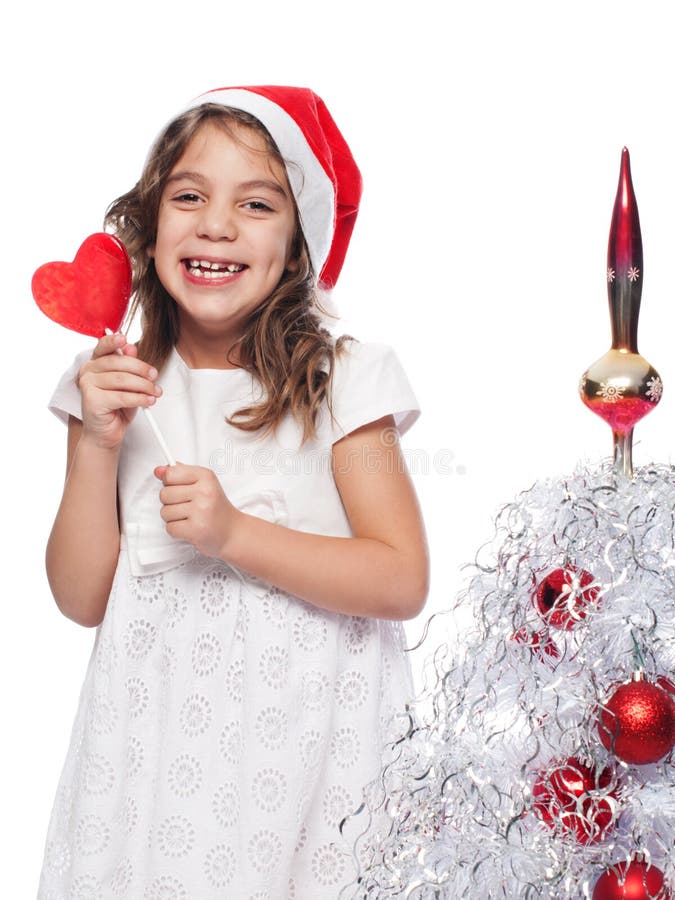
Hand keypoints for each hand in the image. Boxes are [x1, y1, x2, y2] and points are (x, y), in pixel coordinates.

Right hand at [77, 332, 161, 450]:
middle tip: (155, 376)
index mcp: (95, 363)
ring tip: (155, 392)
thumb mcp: (127, 384)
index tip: (125, 339)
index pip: (103, 346)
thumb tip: (132, 348)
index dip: (113, 341)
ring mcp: (87, 386)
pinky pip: (121, 396)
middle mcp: (87, 371)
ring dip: (144, 386)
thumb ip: (129, 366)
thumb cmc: (116, 407)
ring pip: (122, 380)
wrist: (106, 433)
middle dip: (141, 369)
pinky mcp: (92, 401)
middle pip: (118, 363)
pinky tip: (149, 401)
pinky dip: (139, 398)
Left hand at [155, 463, 240, 559]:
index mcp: (206, 477)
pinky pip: (170, 527)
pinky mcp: (196, 530)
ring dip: (173, 517)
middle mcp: (205, 492)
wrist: (232, 531)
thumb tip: (158, 470)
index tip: (179, 488)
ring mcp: (201, 511)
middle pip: (164, 494)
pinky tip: (190, 527)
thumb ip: (180, 473)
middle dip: (170, 502)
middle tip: (188, 506)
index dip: (169, 482)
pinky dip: (176, 530)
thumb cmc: (214, 506)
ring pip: (165, 512)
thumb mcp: (202, 483)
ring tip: (189, 517)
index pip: (170, 474)